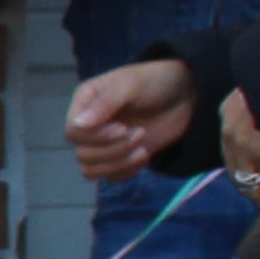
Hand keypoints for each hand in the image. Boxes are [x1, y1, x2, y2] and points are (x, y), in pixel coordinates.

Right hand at [66, 58, 194, 183]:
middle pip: (82, 154)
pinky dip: (127, 171)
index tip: (123, 128)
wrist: (186, 93)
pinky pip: (111, 177)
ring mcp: (104, 144)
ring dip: (119, 163)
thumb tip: (77, 124)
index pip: (73, 131)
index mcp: (84, 103)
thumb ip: (104, 103)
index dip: (95, 136)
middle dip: (113, 150)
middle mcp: (90, 126)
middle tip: (140, 133)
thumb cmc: (155, 81)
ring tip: (143, 148)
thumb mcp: (130, 84)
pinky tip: (145, 155)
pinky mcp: (121, 158)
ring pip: (92, 170)